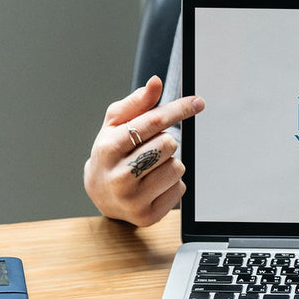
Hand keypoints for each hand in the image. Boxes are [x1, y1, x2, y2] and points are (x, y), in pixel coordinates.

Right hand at [84, 76, 204, 226]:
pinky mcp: (147, 216)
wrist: (100, 193)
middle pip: (169, 144)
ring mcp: (132, 199)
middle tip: (151, 148)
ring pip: (177, 167)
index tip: (198, 102)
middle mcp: (118, 176)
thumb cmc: (112, 152)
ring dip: (170, 163)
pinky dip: (173, 183)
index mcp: (108, 148)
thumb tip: (156, 82)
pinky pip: (180, 189)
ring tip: (150, 167)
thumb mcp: (116, 124)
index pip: (153, 122)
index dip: (179, 109)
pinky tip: (154, 184)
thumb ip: (138, 102)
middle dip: (167, 141)